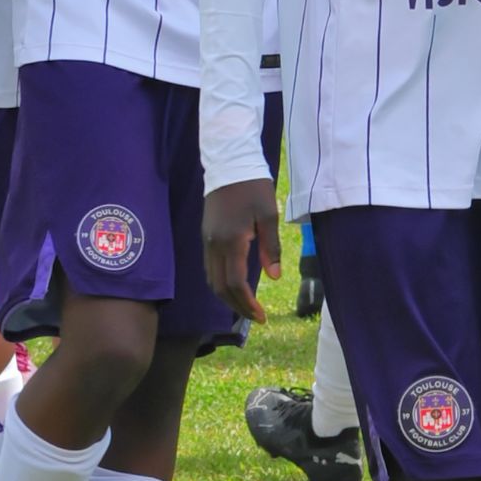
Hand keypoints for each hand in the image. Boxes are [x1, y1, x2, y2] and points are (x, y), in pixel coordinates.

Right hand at [203, 177, 280, 322]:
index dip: (247, 304)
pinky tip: (234, 285)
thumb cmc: (253, 187)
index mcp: (232, 241)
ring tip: (245, 305)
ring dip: (227, 297)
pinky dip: (221, 283)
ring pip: (211, 280)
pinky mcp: (206, 236)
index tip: (261, 316)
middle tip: (255, 317)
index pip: (235, 283)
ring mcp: (207, 241)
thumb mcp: (268, 215)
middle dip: (237, 307)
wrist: (228, 164)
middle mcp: (215, 245)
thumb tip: (273, 277)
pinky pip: (210, 268)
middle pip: (220, 287)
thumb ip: (270, 247)